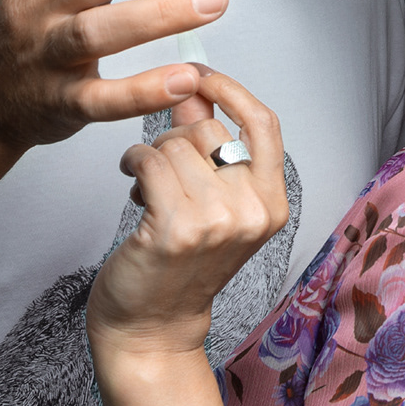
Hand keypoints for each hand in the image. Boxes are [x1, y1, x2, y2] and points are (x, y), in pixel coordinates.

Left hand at [86, 71, 288, 358]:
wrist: (152, 329)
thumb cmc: (178, 266)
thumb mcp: (210, 203)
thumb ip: (207, 147)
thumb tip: (193, 91)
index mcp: (273, 205)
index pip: (265, 125)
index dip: (232, 91)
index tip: (201, 76)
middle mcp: (253, 213)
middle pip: (211, 131)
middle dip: (176, 138)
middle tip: (163, 167)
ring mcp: (217, 222)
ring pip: (174, 145)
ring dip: (150, 156)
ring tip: (147, 185)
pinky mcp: (176, 228)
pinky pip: (149, 160)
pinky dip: (133, 162)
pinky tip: (132, 181)